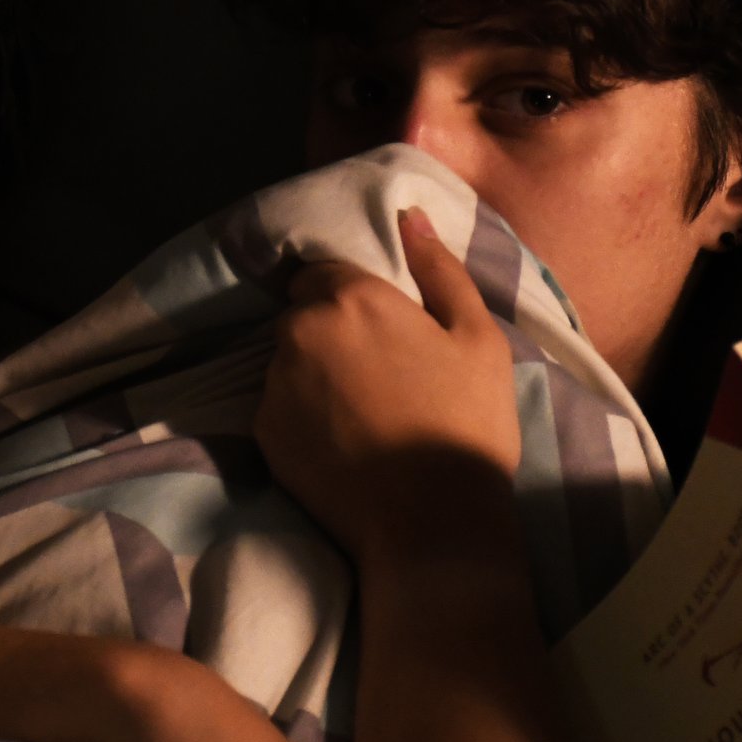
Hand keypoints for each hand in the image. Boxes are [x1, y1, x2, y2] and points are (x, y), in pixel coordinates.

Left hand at [253, 208, 520, 566]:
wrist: (432, 524)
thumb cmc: (465, 422)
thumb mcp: (477, 337)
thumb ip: (440, 269)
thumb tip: (408, 216)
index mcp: (351, 298)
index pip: (323, 271)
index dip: (351, 295)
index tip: (380, 326)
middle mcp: (299, 333)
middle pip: (303, 316)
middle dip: (331, 332)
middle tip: (378, 372)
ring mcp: (275, 386)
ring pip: (289, 362)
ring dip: (315, 373)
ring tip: (363, 412)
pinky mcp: (264, 436)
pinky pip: (280, 408)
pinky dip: (303, 416)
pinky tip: (343, 442)